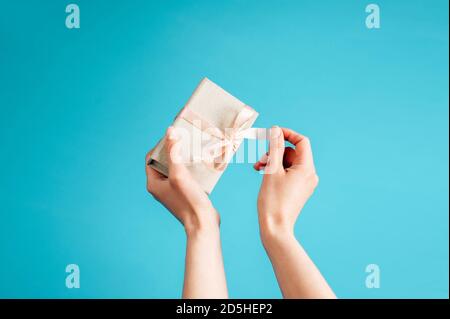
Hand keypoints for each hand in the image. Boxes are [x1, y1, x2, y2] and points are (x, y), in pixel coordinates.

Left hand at [145, 126, 218, 234]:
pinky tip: (200, 162)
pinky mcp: (185, 193)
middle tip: (185, 140)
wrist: (203, 223)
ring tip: (193, 149)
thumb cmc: (188, 200)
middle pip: (164, 162)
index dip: (160, 145)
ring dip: (183, 158)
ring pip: (175, 168)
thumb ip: (173, 152)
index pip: (151, 158)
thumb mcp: (179, 173)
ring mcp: (173, 191)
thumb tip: (170, 131)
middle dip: (173, 150)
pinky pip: (185, 175)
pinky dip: (190, 167)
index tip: (174, 136)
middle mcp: (161, 187)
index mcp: (153, 183)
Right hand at [254, 126, 318, 240]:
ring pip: (288, 163)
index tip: (272, 133)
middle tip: (260, 160)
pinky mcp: (298, 189)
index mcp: (307, 169)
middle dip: (275, 152)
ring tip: (259, 168)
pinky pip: (288, 173)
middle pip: (292, 152)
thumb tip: (276, 130)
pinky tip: (263, 174)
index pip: (301, 141)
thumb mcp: (272, 170)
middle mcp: (309, 175)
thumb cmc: (273, 200)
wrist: (275, 227)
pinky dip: (276, 171)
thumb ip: (275, 147)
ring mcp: (304, 183)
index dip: (287, 134)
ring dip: (273, 162)